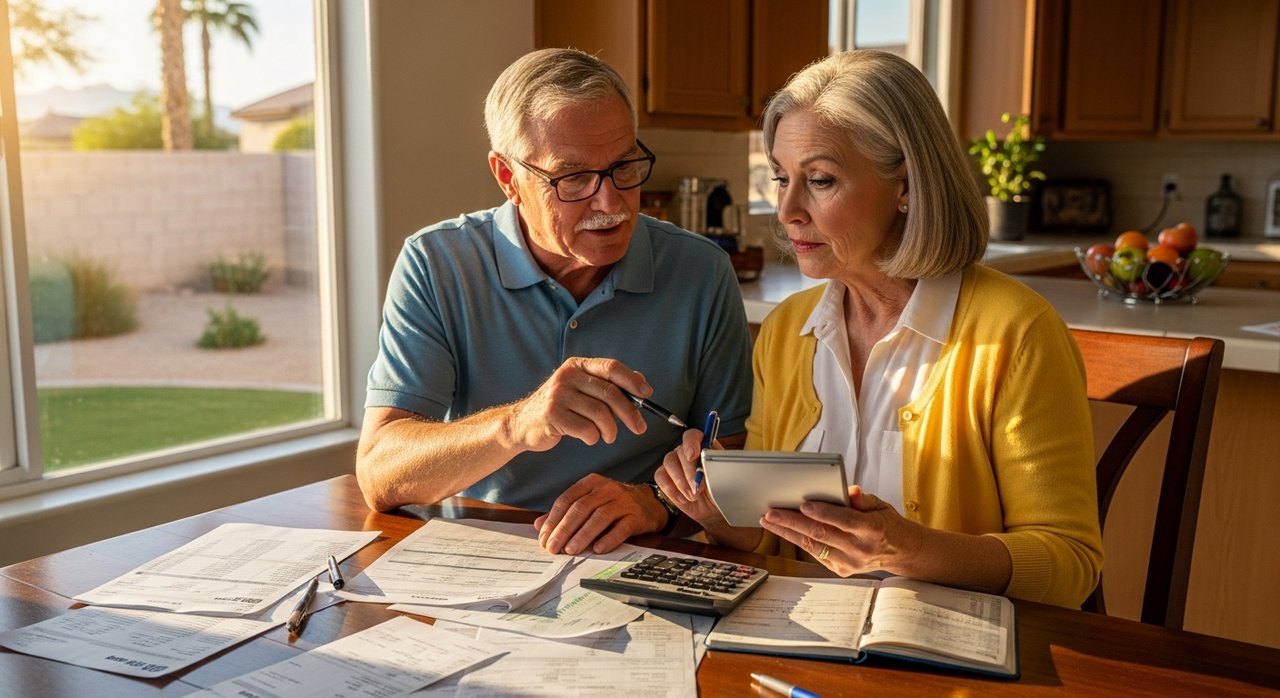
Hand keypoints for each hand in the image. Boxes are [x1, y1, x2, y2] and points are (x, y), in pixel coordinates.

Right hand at [505, 358, 651, 452]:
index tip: (647, 394)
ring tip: (609, 436)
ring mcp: (557, 395)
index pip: (611, 368)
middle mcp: (567, 376)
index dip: (632, 381)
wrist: (522, 424)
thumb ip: (607, 385)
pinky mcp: (552, 415)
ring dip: (611, 430)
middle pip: (609, 393)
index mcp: (577, 366)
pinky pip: (586, 429)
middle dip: (630, 413)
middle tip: (640, 428)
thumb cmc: (559, 408)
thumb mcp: (581, 390)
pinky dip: (594, 437)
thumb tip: (641, 382)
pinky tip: (589, 438)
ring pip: (600, 413)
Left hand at [533, 473, 664, 554]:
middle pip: (581, 508)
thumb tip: (539, 526)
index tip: (544, 538)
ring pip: (600, 517)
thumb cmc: (613, 504)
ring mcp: (623, 501)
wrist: (649, 503)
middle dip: (565, 529)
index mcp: (591, 483)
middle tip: (554, 547)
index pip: (567, 499)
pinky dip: (609, 538)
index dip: (553, 520)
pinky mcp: (636, 515)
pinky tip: (598, 549)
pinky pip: (622, 527)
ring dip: (583, 535)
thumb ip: (565, 513)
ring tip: (571, 550)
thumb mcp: (589, 502)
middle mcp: (606, 488)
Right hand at [654, 428, 725, 526]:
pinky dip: (671, 489)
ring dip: (681, 482)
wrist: (714, 508)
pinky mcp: (666, 477)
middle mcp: (687, 452)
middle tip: (698, 486)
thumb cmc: (721, 489)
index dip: (691, 443)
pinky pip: (660, 477)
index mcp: (703, 446)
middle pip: (679, 451)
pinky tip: (683, 498)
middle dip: (689, 471)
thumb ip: (717, 465)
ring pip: (668, 463)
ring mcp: (674, 464)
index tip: (693, 456)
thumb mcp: (725, 477)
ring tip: (694, 496)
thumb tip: (708, 464)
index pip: (692, 435)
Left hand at [758, 485, 923, 575]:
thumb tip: (849, 490)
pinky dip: (798, 541)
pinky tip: (784, 530)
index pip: (844, 521)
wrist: (900, 552)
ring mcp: (850, 563)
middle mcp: (860, 549)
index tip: (803, 504)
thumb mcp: (880, 505)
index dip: (823, 513)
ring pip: (813, 546)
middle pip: (822, 534)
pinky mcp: (841, 570)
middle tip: (771, 512)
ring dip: (788, 533)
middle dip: (793, 522)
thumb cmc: (886, 523)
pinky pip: (816, 554)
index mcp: (872, 529)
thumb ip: (863, 499)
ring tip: (769, 520)